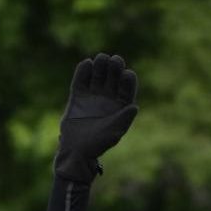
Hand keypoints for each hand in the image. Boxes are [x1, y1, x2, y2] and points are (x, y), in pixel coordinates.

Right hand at [54, 53, 138, 183]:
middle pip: (114, 74)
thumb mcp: (114, 133)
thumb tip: (134, 107)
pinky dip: (83, 70)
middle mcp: (108, 97)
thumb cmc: (98, 144)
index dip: (128, 78)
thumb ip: (124, 120)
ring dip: (100, 63)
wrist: (76, 151)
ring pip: (98, 72)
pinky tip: (87, 64)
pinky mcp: (78, 95)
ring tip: (100, 60)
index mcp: (120, 105)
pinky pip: (81, 78)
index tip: (126, 75)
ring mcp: (93, 95)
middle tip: (114, 62)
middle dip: (115, 65)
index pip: (127, 86)